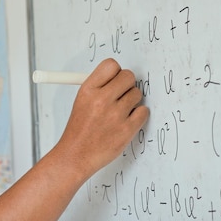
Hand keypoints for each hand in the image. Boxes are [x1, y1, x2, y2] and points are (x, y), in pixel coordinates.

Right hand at [56, 58, 149, 179]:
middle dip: (127, 84)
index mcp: (88, 90)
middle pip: (128, 76)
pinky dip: (139, 114)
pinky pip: (144, 111)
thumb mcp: (81, 101)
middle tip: (121, 94)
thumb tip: (118, 75)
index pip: (111, 65)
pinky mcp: (127, 129)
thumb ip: (99, 86)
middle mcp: (102, 100)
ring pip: (137, 93)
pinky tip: (128, 119)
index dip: (116, 72)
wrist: (76, 155)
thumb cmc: (80, 129)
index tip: (115, 79)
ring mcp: (115, 115)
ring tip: (120, 111)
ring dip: (132, 101)